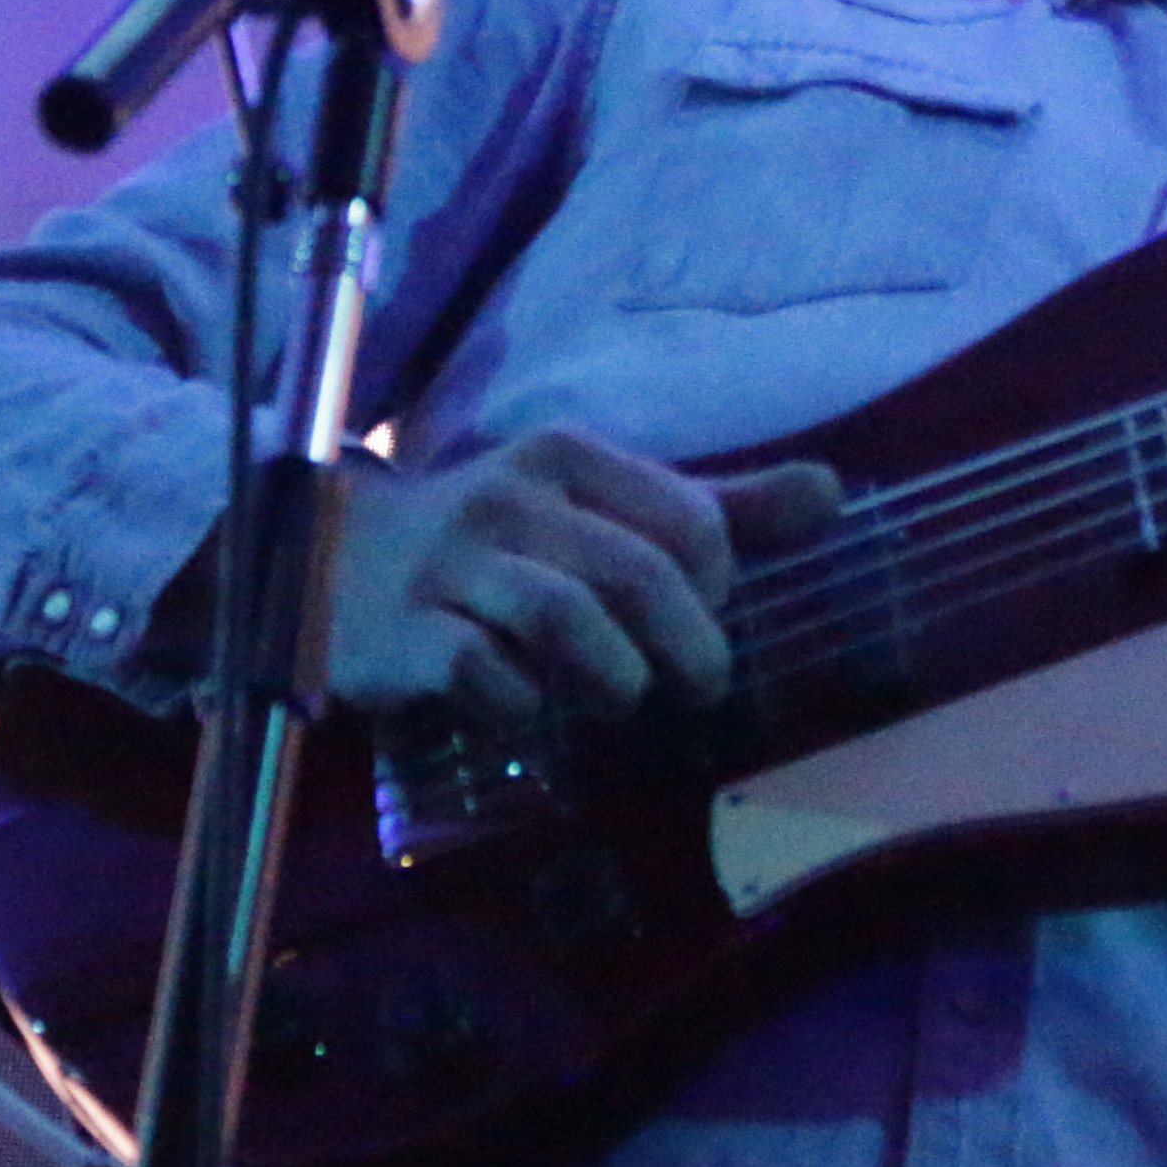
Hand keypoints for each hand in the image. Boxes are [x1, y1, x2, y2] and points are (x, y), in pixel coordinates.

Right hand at [321, 426, 843, 729]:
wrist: (334, 559)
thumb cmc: (498, 539)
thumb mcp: (603, 506)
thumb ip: (715, 506)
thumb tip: (831, 491)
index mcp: (567, 458)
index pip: (686, 519)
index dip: (717, 582)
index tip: (706, 613)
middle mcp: (508, 500)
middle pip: (636, 575)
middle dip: (689, 643)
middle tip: (700, 684)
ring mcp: (450, 566)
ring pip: (564, 619)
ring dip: (616, 676)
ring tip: (625, 697)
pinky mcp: (404, 633)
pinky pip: (485, 674)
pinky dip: (526, 703)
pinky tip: (532, 707)